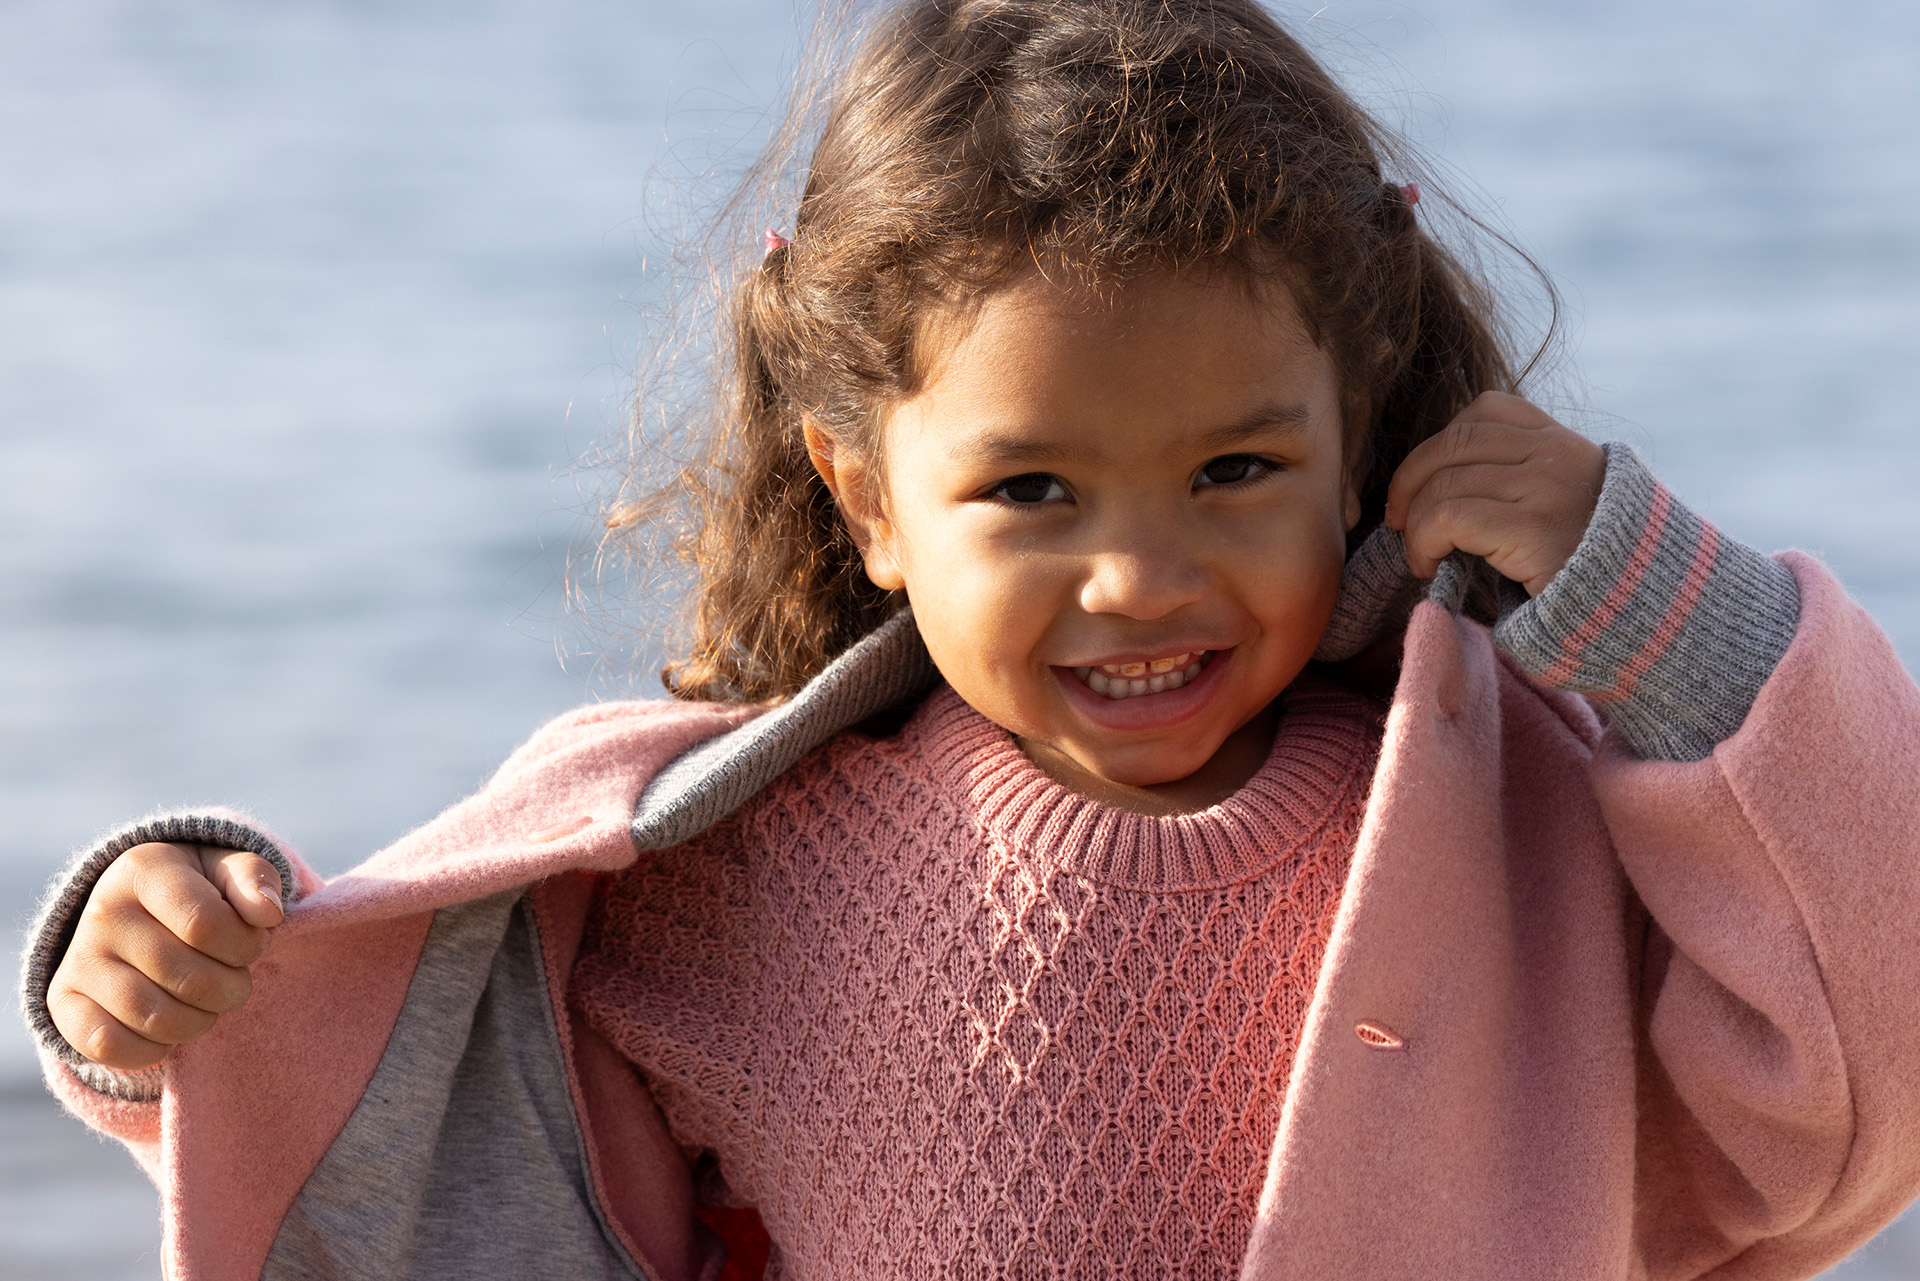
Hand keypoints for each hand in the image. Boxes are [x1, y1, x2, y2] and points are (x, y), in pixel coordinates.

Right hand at [48, 843, 283, 1069]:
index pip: (205, 923)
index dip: (246, 945)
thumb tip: (268, 913)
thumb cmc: (200, 891)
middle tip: (235, 979)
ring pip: (153, 1017)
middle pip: (188, 977)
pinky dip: (152, 1049)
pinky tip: (170, 1028)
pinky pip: (108, 1046)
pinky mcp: (62, 1002)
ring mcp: (78, 958)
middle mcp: (102, 911)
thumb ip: (255, 881)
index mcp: (144, 869)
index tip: (254, 942)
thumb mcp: (229, 871)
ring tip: (208, 1003)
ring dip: (200, 1022)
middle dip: (232, 988)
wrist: (139, 911)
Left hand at [1384, 391, 1605, 596]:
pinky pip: (1450, 518)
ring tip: (1421, 555)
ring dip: (1413, 525)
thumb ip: (1515, 478)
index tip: (1422, 484)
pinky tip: (1429, 565)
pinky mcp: (1534, 528)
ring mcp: (1546, 487)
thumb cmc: (1585, 564)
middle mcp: (1555, 454)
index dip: (1439, 444)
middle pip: (1452, 443)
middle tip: (1397, 520)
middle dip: (1408, 482)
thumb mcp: (1558, 502)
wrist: (1641, 606)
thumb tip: (1435, 483)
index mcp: (1560, 440)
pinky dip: (1423, 541)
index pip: (1485, 410)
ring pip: (1442, 485)